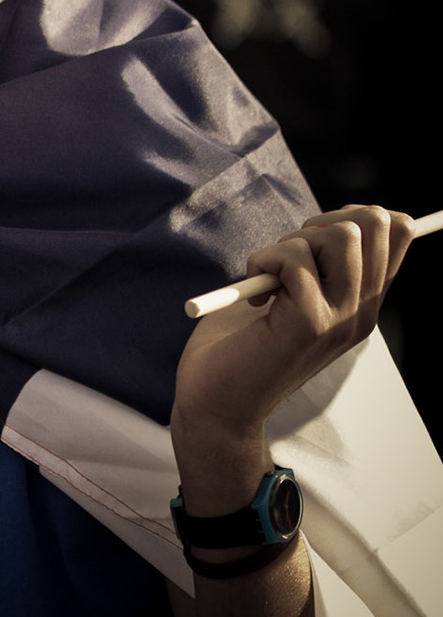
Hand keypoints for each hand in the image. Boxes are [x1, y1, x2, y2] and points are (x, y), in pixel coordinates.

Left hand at [171, 205, 412, 507]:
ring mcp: (341, 318)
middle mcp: (362, 311)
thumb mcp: (293, 295)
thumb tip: (340, 219)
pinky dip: (262, 261)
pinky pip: (294, 258)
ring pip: (341, 235)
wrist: (217, 403)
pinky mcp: (309, 322)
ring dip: (289, 242)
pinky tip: (253, 296)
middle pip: (377, 223)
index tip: (312, 235)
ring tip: (268, 277)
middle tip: (287, 257)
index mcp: (361, 303)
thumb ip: (317, 265)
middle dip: (323, 221)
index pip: (399, 233)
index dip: (355, 213)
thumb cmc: (241, 345)